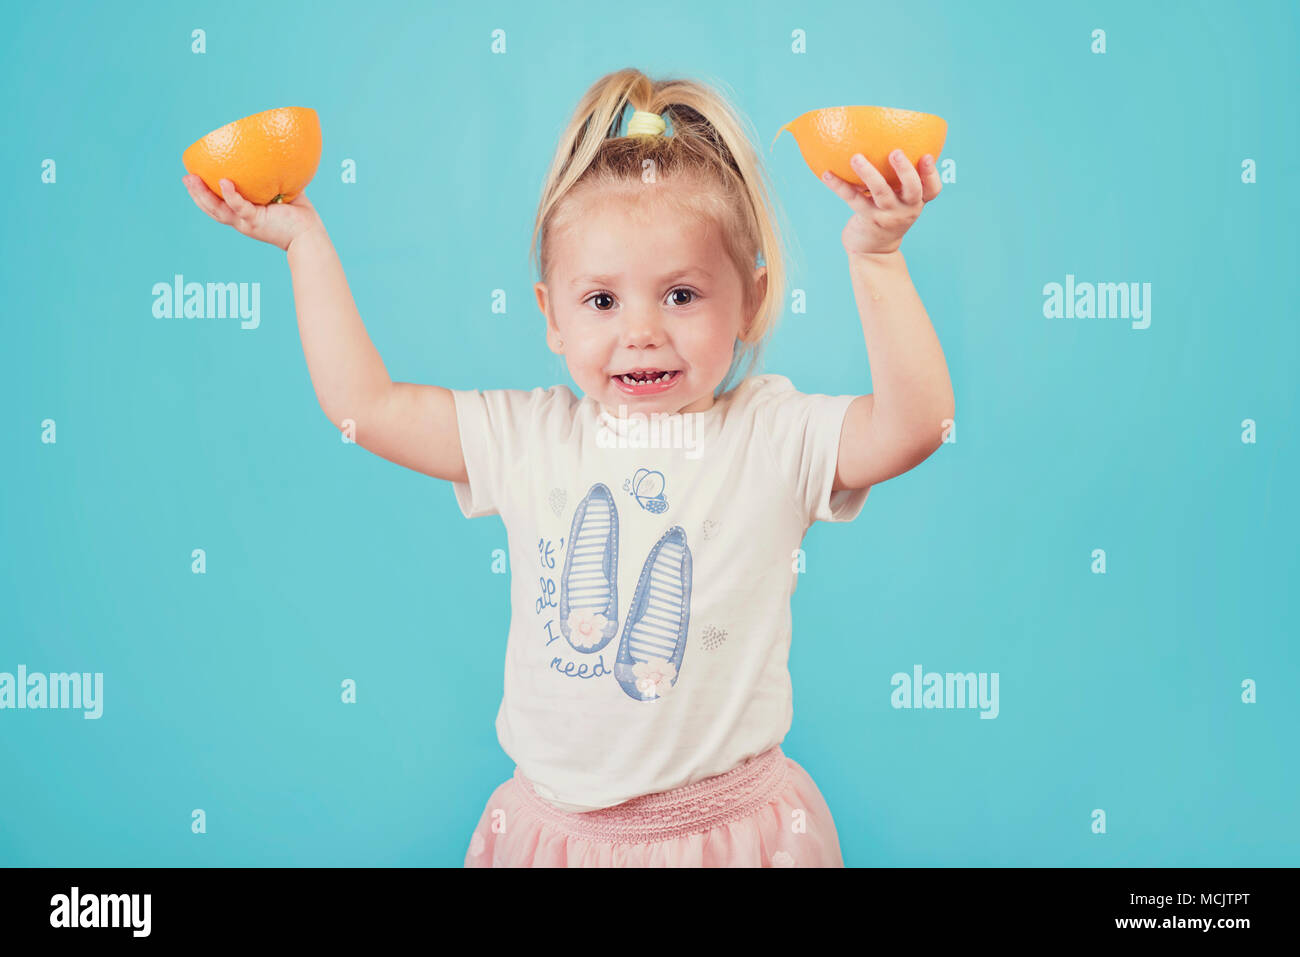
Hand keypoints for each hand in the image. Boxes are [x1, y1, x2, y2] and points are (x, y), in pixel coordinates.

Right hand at [182, 174, 323, 251]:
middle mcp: (241, 220)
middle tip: (185, 176)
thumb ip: (274, 177)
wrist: (308, 234)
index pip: (219, 205)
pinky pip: (240, 207)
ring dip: (203, 194)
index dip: (204, 194)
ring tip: (191, 179)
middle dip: (196, 193)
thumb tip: (276, 152)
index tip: (193, 179)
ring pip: (218, 209)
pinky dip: (230, 195)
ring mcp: (247, 222)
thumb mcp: (281, 192)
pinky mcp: (256, 221)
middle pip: (212, 208)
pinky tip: (223, 182)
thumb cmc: (298, 214)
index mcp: (244, 214)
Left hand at [821, 149, 941, 256]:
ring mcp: (887, 215)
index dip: (931, 173)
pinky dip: (838, 185)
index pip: (932, 189)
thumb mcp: (901, 200)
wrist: (874, 250)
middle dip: (905, 171)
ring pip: (880, 193)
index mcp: (916, 201)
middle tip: (896, 152)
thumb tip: (884, 138)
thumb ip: (900, 179)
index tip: (926, 156)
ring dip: (868, 174)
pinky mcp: (867, 219)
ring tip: (856, 158)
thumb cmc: (888, 215)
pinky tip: (826, 174)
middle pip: (912, 190)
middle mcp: (906, 209)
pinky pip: (852, 199)